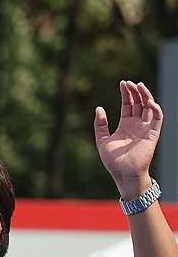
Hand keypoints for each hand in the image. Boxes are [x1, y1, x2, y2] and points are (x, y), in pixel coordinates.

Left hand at [94, 80, 163, 197]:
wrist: (123, 173)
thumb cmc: (113, 160)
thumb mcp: (102, 140)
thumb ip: (100, 125)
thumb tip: (99, 108)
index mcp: (125, 125)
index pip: (128, 105)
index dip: (126, 93)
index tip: (122, 83)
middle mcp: (137, 124)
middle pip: (139, 103)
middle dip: (135, 91)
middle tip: (129, 83)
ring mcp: (146, 128)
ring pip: (149, 107)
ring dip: (146, 95)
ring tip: (139, 85)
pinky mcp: (153, 133)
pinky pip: (157, 118)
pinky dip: (155, 108)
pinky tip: (148, 101)